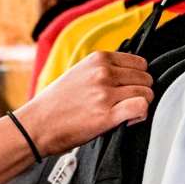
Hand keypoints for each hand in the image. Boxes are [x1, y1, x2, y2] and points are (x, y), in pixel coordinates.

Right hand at [14, 50, 153, 155]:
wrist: (37, 124)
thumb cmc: (56, 103)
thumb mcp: (79, 73)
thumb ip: (104, 70)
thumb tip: (130, 75)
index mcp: (98, 59)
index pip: (140, 62)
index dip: (137, 78)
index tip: (128, 89)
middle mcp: (103, 73)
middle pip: (146, 78)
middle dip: (140, 92)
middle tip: (126, 104)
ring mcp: (105, 93)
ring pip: (147, 93)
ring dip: (141, 105)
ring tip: (125, 113)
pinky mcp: (106, 114)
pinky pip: (141, 108)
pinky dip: (140, 115)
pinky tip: (129, 120)